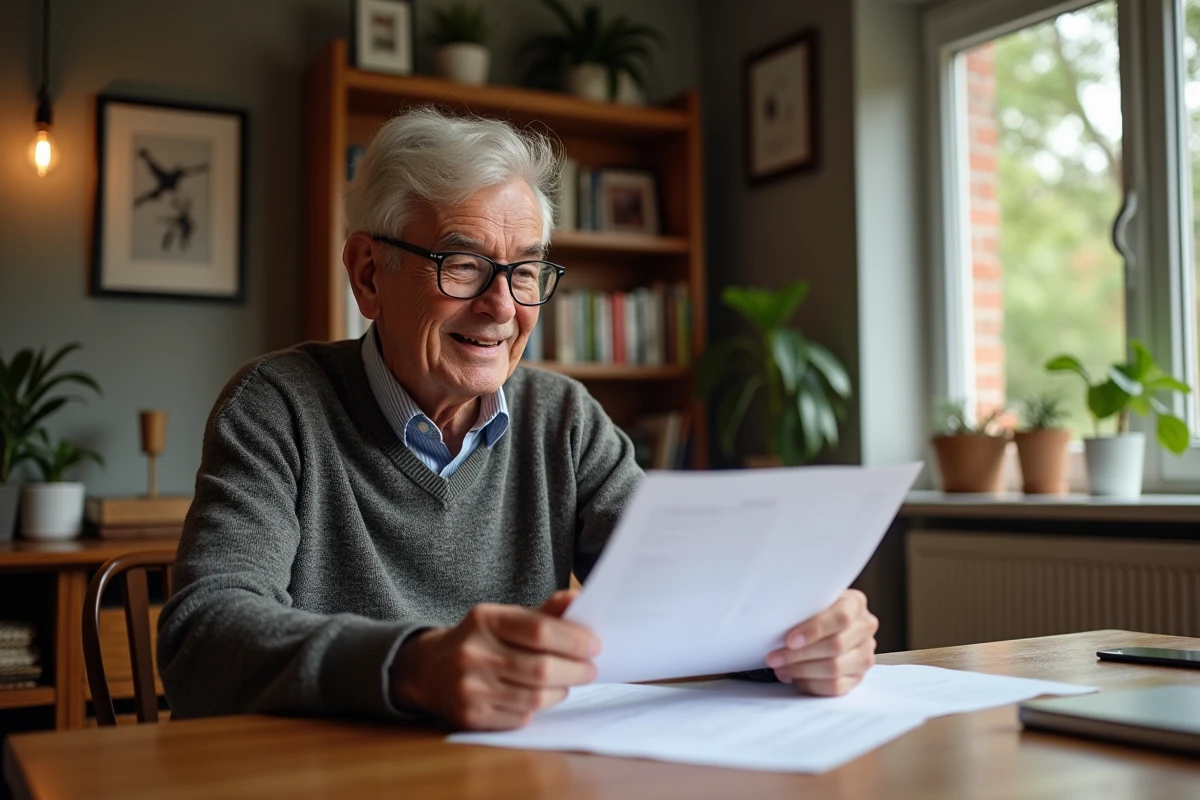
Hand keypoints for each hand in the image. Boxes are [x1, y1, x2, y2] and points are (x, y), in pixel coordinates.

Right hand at [390, 591, 599, 729]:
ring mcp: (470, 687)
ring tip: (568, 682)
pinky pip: (520, 715)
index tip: (595, 645)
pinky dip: (539, 707)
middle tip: (591, 669)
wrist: (430, 670)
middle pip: (541, 668)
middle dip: (575, 670)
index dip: (573, 640)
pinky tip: (543, 696)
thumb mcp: (504, 618)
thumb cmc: (480, 641)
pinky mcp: (471, 716)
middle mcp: (474, 652)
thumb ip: (542, 613)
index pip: (539, 630)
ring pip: (534, 696)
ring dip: (561, 690)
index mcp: (484, 619)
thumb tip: (576, 600)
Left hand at [764, 589, 877, 695]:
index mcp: (855, 603)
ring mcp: (864, 654)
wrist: (824, 624)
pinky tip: (794, 678)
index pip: (841, 617)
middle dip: (800, 654)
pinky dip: (811, 684)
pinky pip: (835, 687)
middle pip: (836, 646)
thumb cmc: (811, 610)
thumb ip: (802, 607)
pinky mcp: (858, 676)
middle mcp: (865, 627)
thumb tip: (777, 622)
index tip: (790, 640)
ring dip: (802, 671)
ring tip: (781, 668)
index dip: (814, 630)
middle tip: (774, 657)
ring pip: (835, 669)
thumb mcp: (810, 600)